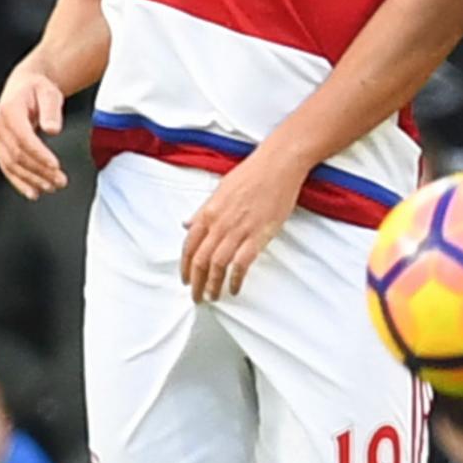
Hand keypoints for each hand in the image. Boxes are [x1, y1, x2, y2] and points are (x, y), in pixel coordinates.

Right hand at [0, 60, 67, 197]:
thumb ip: (51, 110)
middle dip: (39, 171)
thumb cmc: (37, 89)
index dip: (39, 154)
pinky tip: (32, 192)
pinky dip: (19, 182)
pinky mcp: (0, 148)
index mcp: (10, 110)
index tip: (55, 165)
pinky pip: (7, 169)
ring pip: (11, 166)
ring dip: (31, 180)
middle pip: (18, 155)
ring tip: (51, 187)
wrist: (23, 87)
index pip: (23, 138)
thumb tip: (53, 129)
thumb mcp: (49, 92)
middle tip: (60, 180)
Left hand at [181, 143, 305, 298]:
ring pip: (218, 265)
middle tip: (196, 297)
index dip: (185, 267)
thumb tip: (186, 224)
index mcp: (208, 212)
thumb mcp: (220, 190)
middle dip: (196, 283)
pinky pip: (241, 263)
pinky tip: (234, 289)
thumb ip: (202, 211)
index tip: (185, 280)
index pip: (189, 246)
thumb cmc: (251, 174)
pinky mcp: (258, 235)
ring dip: (213, 285)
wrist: (277, 165)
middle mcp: (219, 223)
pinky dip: (235, 279)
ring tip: (213, 297)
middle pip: (200, 260)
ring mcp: (238, 230)